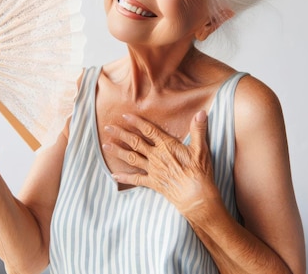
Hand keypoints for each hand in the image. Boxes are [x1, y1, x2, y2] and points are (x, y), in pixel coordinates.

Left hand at [102, 110, 220, 213]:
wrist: (196, 196)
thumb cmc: (199, 172)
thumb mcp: (201, 148)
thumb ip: (198, 129)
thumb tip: (201, 112)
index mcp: (167, 146)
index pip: (149, 131)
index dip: (136, 122)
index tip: (124, 116)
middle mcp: (157, 156)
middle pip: (135, 142)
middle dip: (121, 134)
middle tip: (108, 127)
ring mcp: (153, 170)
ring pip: (132, 158)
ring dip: (118, 151)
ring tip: (105, 145)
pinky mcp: (153, 183)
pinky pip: (135, 179)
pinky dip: (124, 177)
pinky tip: (114, 174)